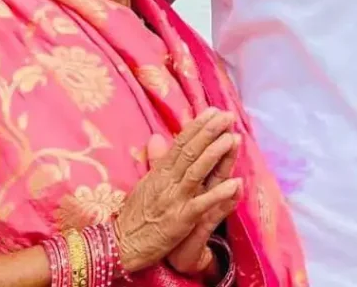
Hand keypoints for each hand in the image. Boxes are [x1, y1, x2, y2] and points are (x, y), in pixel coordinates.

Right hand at [113, 108, 241, 273]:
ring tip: (232, 139)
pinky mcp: (181, 220)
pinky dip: (219, 194)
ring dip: (215, 154)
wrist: (121, 246)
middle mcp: (167, 181)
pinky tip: (235, 183)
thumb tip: (155, 136)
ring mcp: (175, 199)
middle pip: (190, 152)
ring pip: (196, 171)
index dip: (197, 126)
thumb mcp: (144, 184)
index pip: (180, 143)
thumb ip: (155, 161)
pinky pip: (202, 204)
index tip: (212, 111)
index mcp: (160, 172)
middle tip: (227, 115)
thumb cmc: (135, 215)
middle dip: (210, 132)